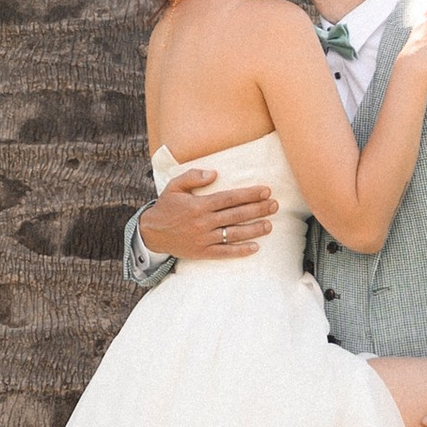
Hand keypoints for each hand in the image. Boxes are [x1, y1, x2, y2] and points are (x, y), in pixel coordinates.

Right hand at [138, 164, 278, 261]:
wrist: (152, 233)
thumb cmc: (166, 207)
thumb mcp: (175, 186)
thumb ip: (194, 176)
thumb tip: (215, 173)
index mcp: (199, 205)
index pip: (229, 198)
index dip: (249, 194)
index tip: (265, 191)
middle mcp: (203, 222)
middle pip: (236, 215)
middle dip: (257, 209)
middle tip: (274, 205)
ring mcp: (203, 239)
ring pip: (233, 233)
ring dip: (253, 229)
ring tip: (269, 225)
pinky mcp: (202, 252)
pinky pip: (224, 253)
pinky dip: (240, 251)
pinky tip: (255, 247)